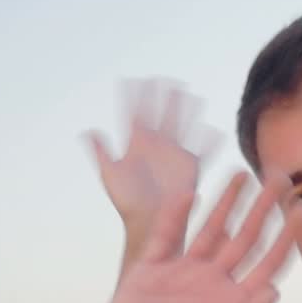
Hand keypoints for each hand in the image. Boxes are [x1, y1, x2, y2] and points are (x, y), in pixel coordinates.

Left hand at [88, 80, 219, 258]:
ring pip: (182, 125)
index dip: (134, 96)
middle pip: (162, 113)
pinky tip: (214, 132)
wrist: (148, 222)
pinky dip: (209, 142)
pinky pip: (203, 151)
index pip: (136, 113)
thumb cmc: (128, 202)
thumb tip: (87, 132)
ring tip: (190, 96)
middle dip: (164, 96)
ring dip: (186, 111)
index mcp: (138, 143)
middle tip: (166, 80)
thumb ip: (101, 152)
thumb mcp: (110, 175)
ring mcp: (175, 153)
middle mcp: (157, 145)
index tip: (133, 80)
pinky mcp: (190, 167)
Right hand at [90, 173, 292, 302]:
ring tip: (241, 174)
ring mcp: (182, 276)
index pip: (268, 265)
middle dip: (264, 209)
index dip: (287, 238)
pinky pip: (166, 236)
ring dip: (226, 203)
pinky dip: (176, 214)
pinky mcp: (149, 273)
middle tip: (280, 177)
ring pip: (210, 230)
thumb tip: (274, 292)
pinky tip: (189, 192)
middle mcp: (213, 285)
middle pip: (245, 238)